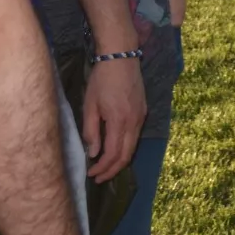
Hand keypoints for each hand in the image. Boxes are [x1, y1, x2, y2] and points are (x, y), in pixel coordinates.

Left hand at [82, 56, 144, 182]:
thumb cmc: (101, 80)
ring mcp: (141, 117)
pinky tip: (115, 149)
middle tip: (99, 178)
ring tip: (105, 168)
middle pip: (126, 156)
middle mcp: (134, 122)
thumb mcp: (90, 105)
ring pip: (133, 147)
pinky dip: (126, 148)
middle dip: (112, 170)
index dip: (102, 168)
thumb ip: (91, 131)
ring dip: (120, 161)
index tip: (91, 174)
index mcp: (119, 121)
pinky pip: (136, 136)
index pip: (113, 155)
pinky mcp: (144, 111)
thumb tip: (94, 153)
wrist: (121, 57)